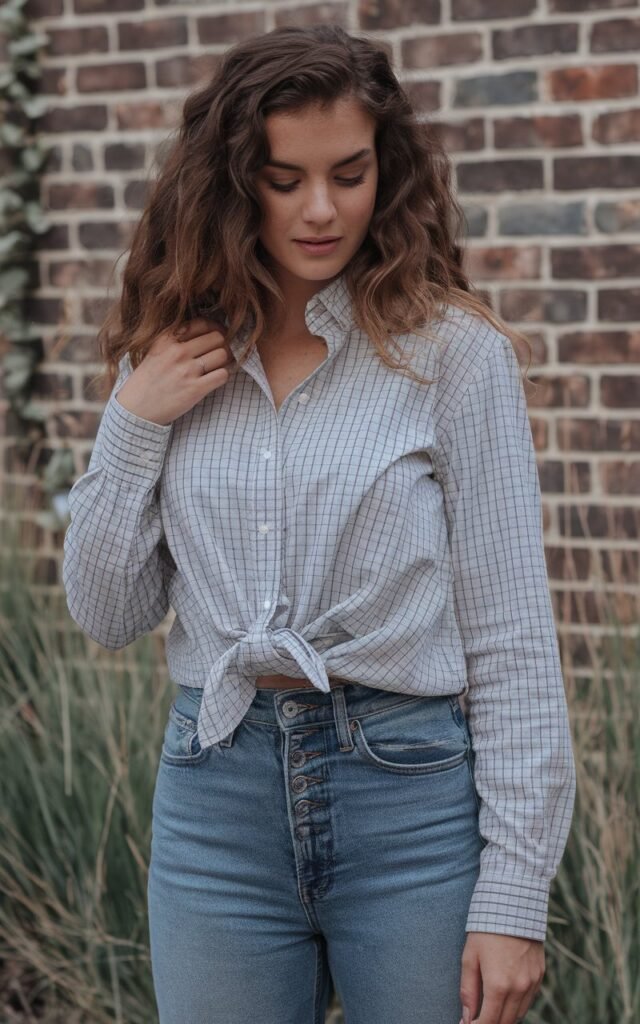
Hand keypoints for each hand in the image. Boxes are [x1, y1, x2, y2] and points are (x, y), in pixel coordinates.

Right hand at [115, 316, 234, 425]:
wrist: (136, 409)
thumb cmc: (147, 380)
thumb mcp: (155, 351)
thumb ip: (176, 340)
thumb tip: (206, 332)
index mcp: (167, 339)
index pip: (202, 323)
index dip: (215, 328)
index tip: (217, 335)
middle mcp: (178, 351)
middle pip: (217, 337)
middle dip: (223, 344)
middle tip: (221, 353)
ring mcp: (187, 370)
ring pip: (223, 355)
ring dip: (225, 361)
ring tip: (218, 366)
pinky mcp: (195, 389)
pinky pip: (222, 375)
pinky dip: (223, 376)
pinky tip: (215, 379)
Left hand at [459, 932, 544, 1023]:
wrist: (513, 906)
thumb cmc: (486, 931)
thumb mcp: (470, 958)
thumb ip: (468, 990)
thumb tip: (467, 1017)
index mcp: (498, 985)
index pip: (489, 1022)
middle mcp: (519, 988)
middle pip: (505, 1022)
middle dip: (490, 1023)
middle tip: (477, 1018)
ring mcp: (532, 982)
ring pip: (519, 1014)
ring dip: (504, 1017)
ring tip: (490, 1009)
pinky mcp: (540, 975)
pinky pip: (529, 1000)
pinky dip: (517, 1005)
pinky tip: (505, 997)